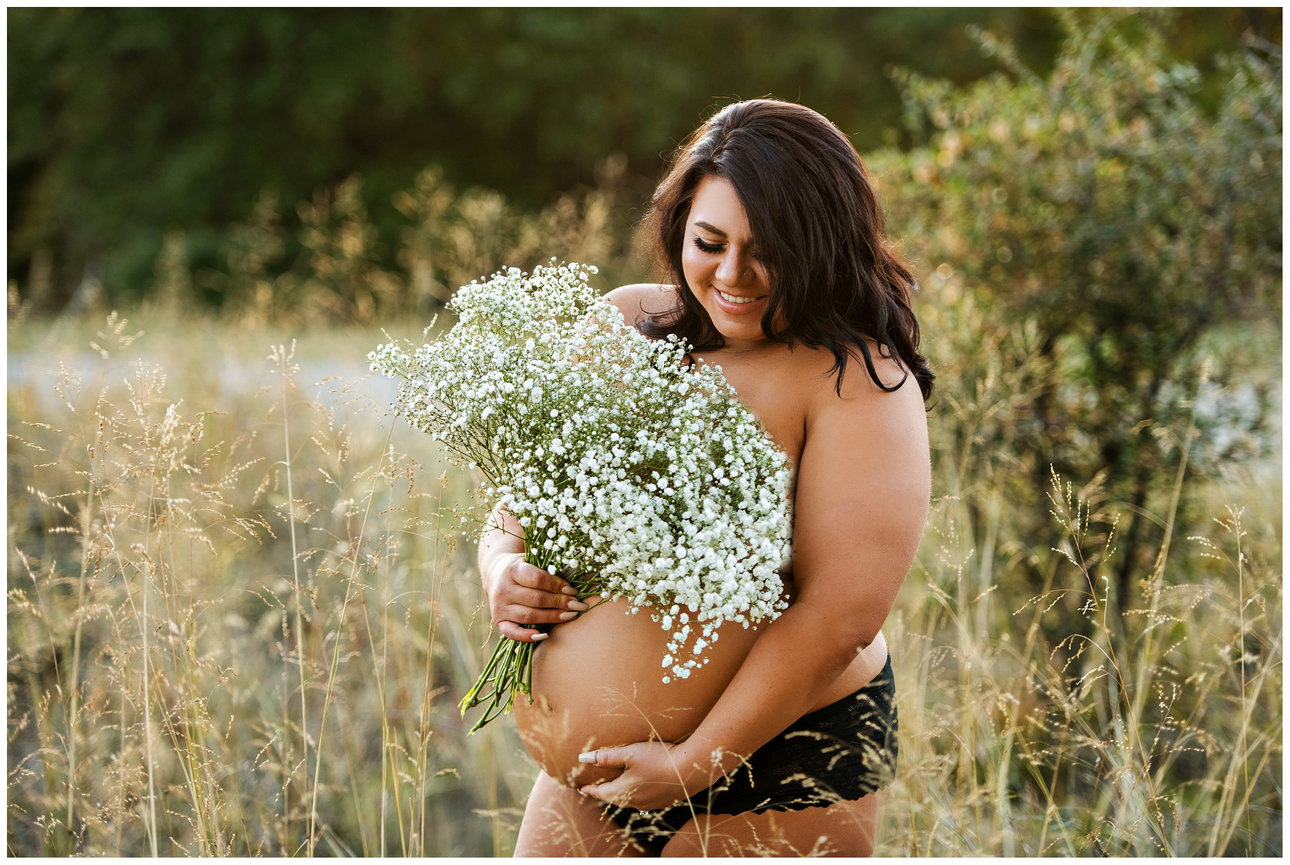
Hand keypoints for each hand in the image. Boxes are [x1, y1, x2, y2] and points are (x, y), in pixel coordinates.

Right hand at [483, 552, 587, 641]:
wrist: (495, 573)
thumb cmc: (522, 567)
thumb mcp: (532, 561)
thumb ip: (549, 571)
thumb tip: (572, 589)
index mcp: (512, 569)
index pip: (538, 579)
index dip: (557, 586)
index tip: (573, 590)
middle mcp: (503, 589)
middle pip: (536, 599)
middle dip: (560, 603)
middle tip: (577, 605)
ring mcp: (499, 607)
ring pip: (528, 616)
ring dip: (552, 617)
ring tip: (570, 615)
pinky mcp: (498, 621)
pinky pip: (512, 632)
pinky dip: (527, 636)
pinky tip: (543, 635)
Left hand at [577, 741, 715, 811]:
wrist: (689, 770)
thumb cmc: (658, 758)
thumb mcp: (630, 753)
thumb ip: (607, 756)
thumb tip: (583, 758)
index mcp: (623, 791)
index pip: (601, 792)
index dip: (590, 789)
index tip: (582, 788)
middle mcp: (635, 802)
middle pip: (614, 798)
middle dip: (604, 793)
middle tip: (596, 789)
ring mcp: (650, 803)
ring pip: (629, 800)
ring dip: (620, 794)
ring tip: (617, 787)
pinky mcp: (663, 801)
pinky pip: (643, 800)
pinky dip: (635, 794)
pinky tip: (640, 788)